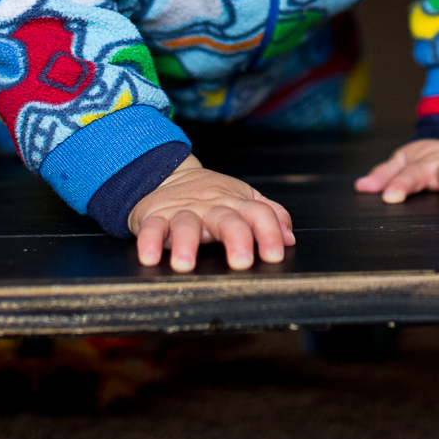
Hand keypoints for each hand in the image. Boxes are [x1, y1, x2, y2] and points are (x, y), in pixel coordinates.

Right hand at [128, 156, 295, 272]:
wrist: (168, 173)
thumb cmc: (211, 195)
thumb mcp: (244, 199)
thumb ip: (269, 214)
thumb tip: (290, 237)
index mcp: (236, 204)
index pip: (259, 214)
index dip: (269, 232)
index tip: (275, 254)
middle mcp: (211, 207)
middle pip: (227, 220)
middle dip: (236, 239)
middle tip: (241, 261)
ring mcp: (183, 212)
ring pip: (186, 224)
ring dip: (186, 243)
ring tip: (185, 264)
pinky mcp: (155, 217)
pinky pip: (151, 228)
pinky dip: (149, 242)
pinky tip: (150, 257)